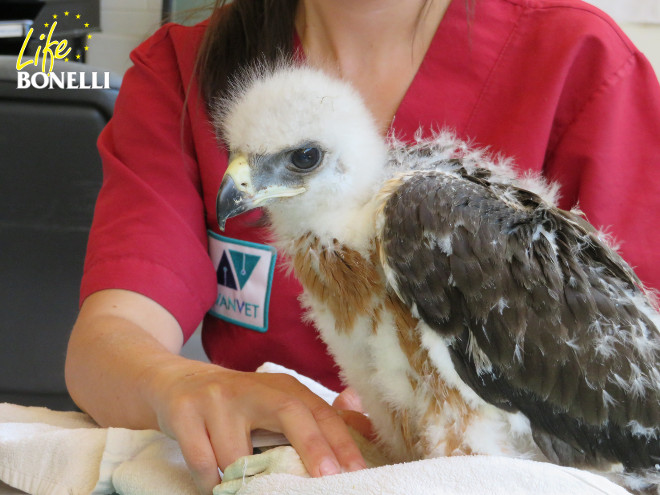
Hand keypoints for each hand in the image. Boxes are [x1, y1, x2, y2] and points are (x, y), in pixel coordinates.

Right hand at [144, 362, 366, 493]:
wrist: (173, 382)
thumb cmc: (234, 404)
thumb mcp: (272, 404)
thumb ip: (312, 417)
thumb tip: (363, 426)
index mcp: (279, 386)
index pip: (317, 410)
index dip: (340, 440)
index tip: (356, 470)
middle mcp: (250, 387)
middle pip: (289, 411)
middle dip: (312, 446)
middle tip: (328, 479)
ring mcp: (216, 397)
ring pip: (237, 454)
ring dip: (242, 479)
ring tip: (243, 483)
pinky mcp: (184, 412)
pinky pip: (203, 462)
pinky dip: (211, 482)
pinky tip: (214, 481)